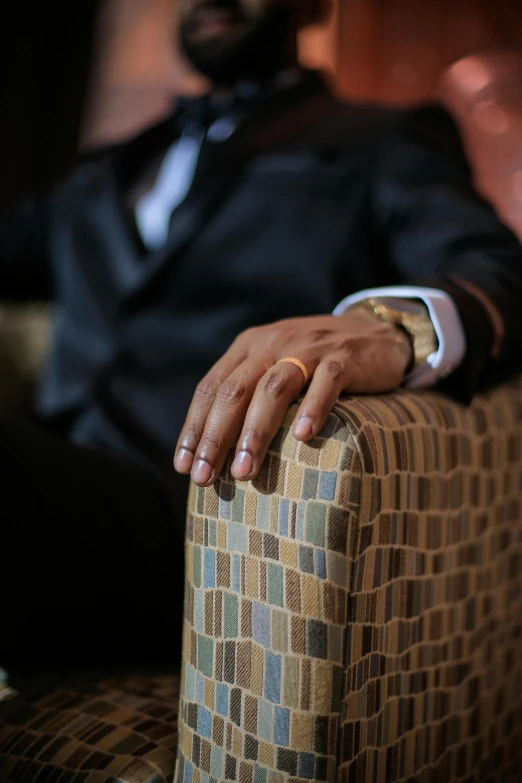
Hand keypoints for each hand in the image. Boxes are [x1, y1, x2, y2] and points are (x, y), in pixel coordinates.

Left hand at [174, 309, 411, 485]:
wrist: (374, 331)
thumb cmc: (315, 361)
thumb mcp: (274, 366)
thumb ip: (248, 393)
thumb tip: (213, 449)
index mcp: (248, 347)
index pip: (210, 388)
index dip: (194, 427)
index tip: (184, 466)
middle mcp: (271, 344)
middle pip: (234, 391)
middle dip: (216, 437)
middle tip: (205, 477)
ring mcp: (308, 349)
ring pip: (273, 389)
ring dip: (255, 431)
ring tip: (244, 471)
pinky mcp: (343, 357)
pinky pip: (325, 382)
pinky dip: (312, 408)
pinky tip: (302, 437)